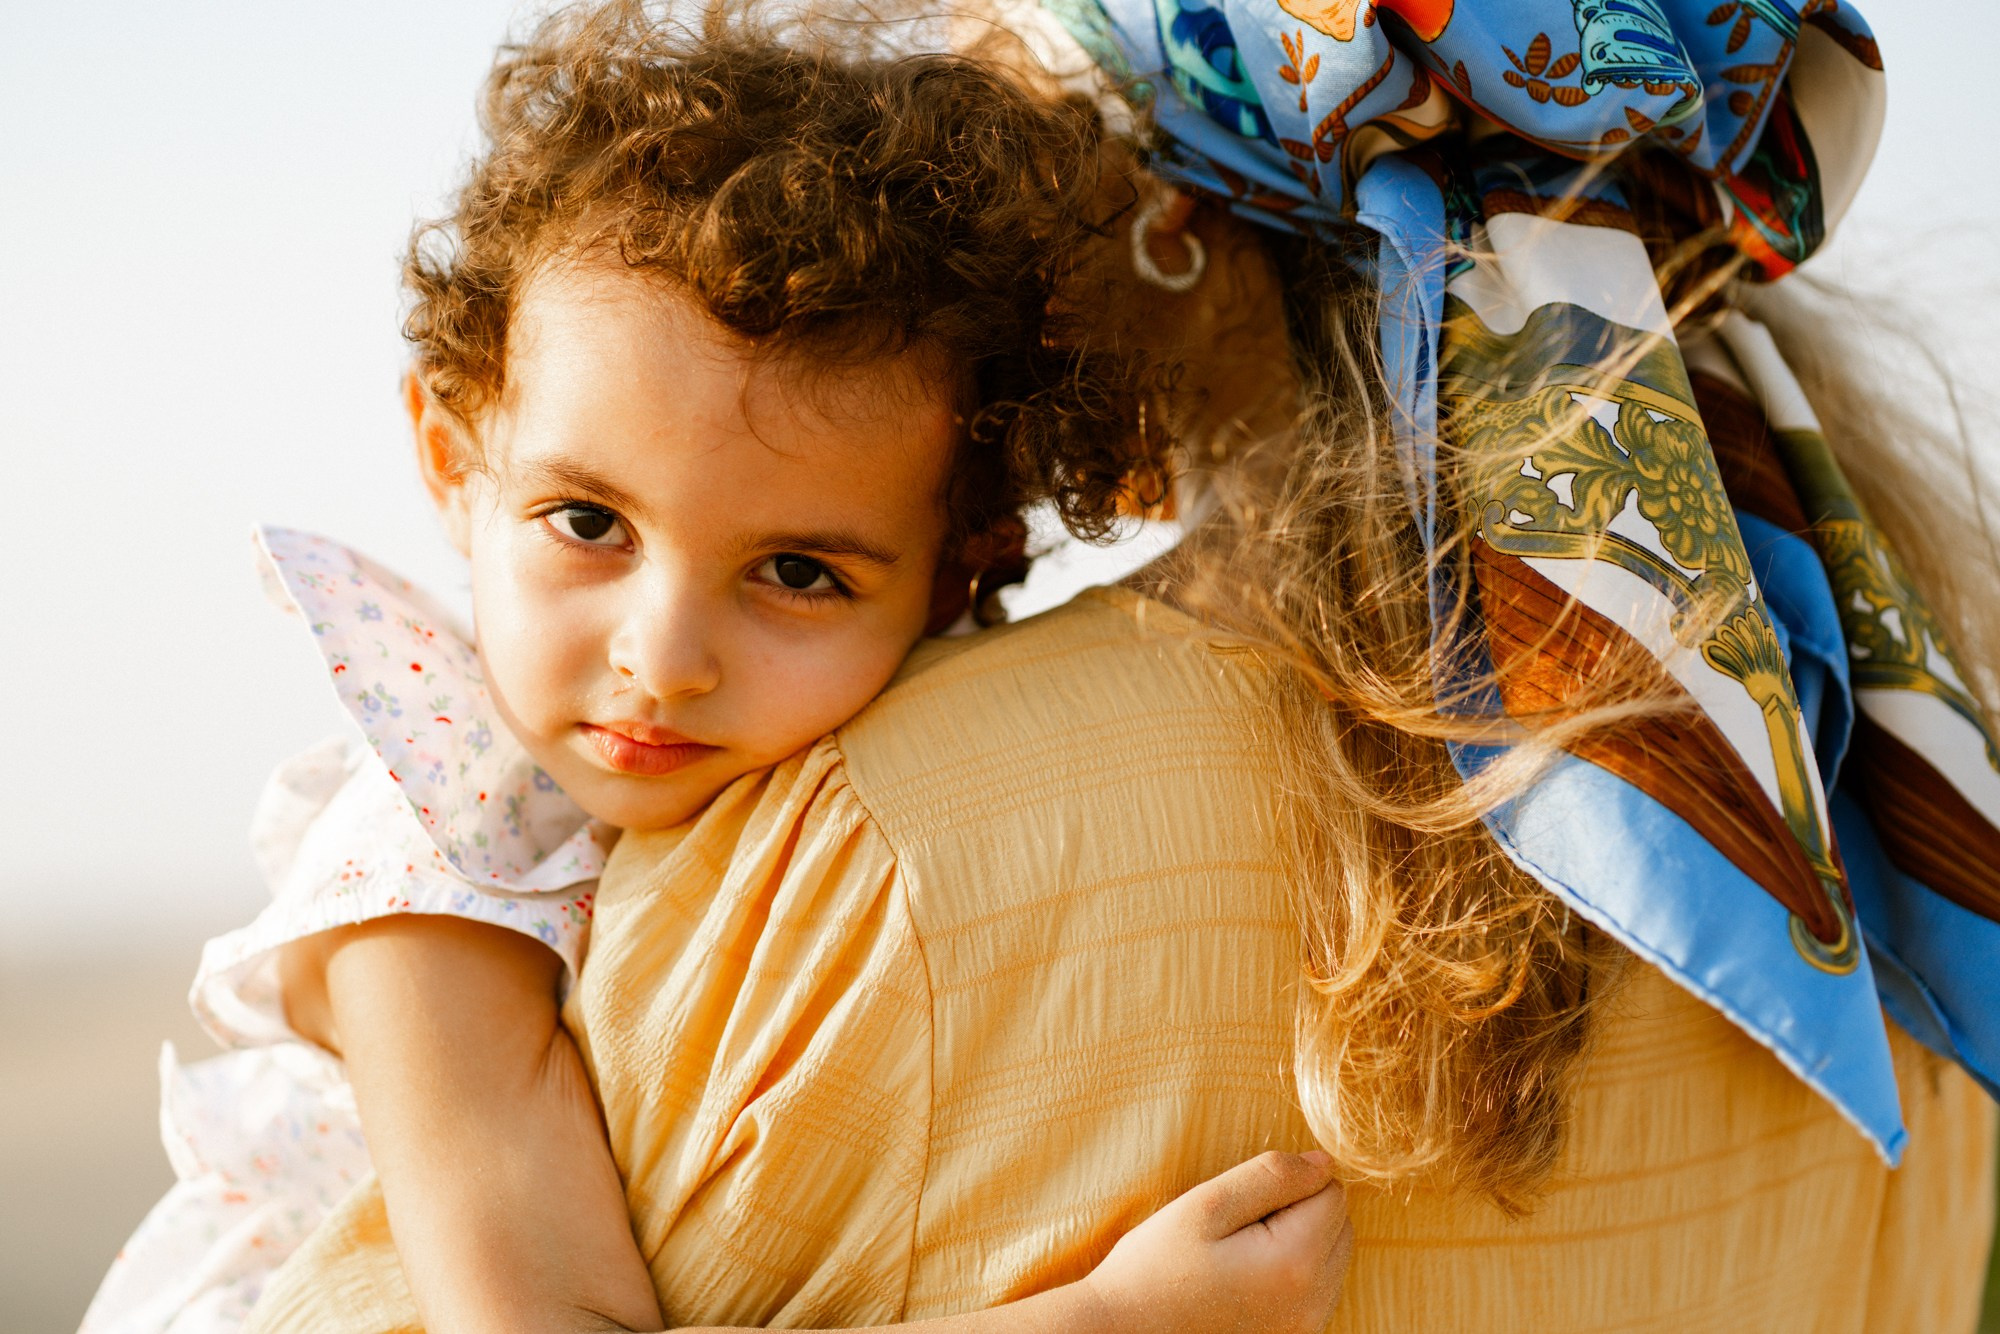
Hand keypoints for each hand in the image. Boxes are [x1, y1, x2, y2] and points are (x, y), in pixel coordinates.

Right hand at [1079, 1151, 1352, 1333]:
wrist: (1124, 1333)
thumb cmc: (1156, 1267)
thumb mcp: (1208, 1205)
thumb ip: (1272, 1176)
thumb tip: (1324, 1164)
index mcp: (1296, 1264)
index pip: (1333, 1193)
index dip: (1289, 1183)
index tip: (1242, 1202)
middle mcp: (1313, 1304)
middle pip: (1341, 1227)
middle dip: (1301, 1212)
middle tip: (1238, 1225)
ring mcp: (1304, 1328)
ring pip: (1333, 1258)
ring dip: (1299, 1243)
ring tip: (1239, 1252)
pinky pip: (1317, 1289)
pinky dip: (1292, 1273)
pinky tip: (1246, 1277)